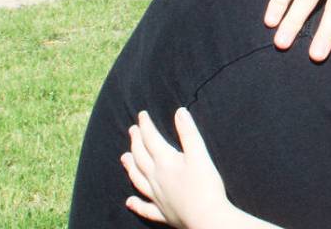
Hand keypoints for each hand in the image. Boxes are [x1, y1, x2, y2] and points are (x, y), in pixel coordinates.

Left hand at [121, 109, 230, 228]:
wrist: (207, 218)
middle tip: (132, 130)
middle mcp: (156, 179)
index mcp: (165, 162)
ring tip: (123, 157)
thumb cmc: (206, 185)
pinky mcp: (162, 213)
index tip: (142, 115)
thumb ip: (189, 133)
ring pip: (137, 180)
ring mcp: (157, 197)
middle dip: (136, 142)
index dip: (146, 126)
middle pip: (141, 157)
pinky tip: (129, 202)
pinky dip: (136, 204)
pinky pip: (145, 208)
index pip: (151, 140)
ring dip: (130, 167)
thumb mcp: (199, 155)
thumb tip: (180, 112)